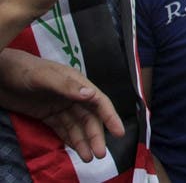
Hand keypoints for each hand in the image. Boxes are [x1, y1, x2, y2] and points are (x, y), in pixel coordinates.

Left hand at [0, 49, 123, 161]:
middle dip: (96, 135)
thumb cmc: (23, 70)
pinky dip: (70, 140)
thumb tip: (91, 95)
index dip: (110, 117)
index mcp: (76, 83)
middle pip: (89, 118)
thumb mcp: (44, 77)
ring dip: (84, 141)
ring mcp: (59, 106)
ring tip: (88, 158)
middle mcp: (72, 96)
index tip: (119, 132)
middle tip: (100, 154)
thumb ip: (66, 86)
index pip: (98, 102)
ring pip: (77, 126)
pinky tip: (76, 150)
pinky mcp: (47, 115)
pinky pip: (62, 129)